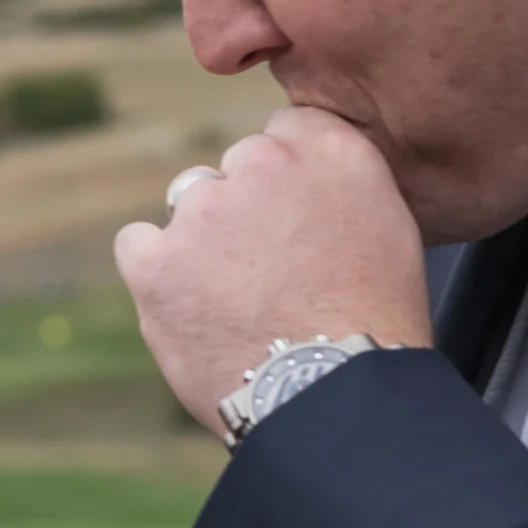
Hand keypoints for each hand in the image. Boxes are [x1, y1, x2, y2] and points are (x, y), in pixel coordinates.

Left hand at [115, 103, 431, 433]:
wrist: (334, 392)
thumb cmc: (373, 324)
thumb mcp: (389, 229)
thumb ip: (341, 184)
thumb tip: (308, 181)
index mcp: (329, 149)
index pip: (285, 135)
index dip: (287, 185)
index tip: (294, 224)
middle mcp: (263, 164)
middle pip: (235, 170)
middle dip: (246, 213)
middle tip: (269, 275)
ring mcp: (204, 210)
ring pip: (188, 205)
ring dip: (203, 242)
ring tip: (235, 302)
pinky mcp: (157, 260)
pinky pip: (137, 244)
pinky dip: (155, 273)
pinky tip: (188, 306)